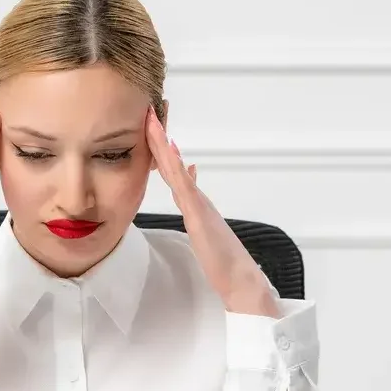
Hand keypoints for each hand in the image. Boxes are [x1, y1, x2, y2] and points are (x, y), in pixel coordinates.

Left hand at [145, 108, 278, 317]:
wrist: (240, 278)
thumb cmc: (222, 259)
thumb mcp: (203, 229)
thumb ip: (195, 207)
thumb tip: (189, 185)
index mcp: (193, 202)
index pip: (172, 170)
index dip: (160, 148)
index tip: (152, 126)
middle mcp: (195, 198)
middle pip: (172, 163)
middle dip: (160, 137)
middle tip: (150, 111)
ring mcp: (197, 204)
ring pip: (175, 169)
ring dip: (163, 145)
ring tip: (153, 121)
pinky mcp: (198, 214)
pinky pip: (183, 185)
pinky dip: (174, 167)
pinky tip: (168, 152)